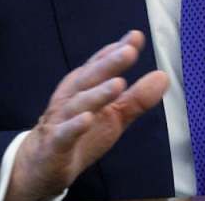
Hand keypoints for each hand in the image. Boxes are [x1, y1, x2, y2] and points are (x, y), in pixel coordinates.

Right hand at [5, 30, 168, 200]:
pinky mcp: (54, 146)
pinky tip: (87, 119)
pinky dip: (74, 126)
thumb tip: (163, 76)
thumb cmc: (81, 134)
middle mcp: (71, 99)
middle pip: (89, 79)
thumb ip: (137, 97)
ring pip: (79, 104)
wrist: (41, 167)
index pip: (100, 65)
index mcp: (85, 88)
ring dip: (97, 93)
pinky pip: (64, 135)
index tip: (136, 36)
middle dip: (108, 64)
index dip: (116, 50)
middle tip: (129, 51)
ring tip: (118, 83)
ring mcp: (60, 122)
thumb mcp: (114, 116)